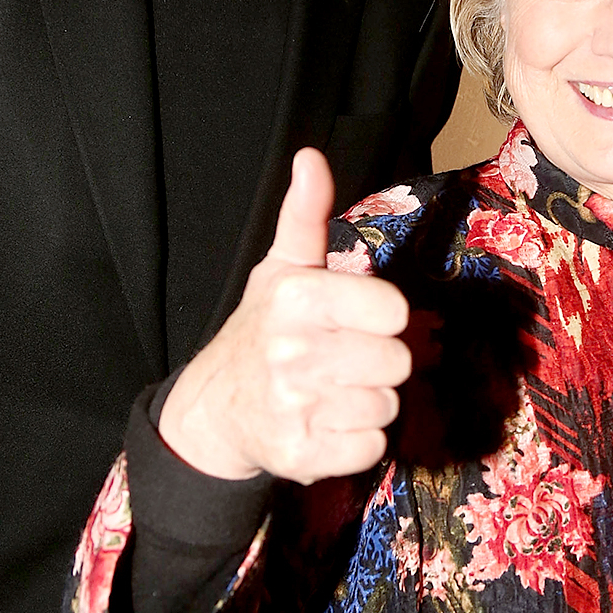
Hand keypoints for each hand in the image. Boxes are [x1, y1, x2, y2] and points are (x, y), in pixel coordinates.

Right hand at [157, 148, 411, 482]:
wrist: (215, 407)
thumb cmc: (262, 329)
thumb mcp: (282, 267)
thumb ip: (305, 214)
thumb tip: (310, 158)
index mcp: (297, 297)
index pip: (394, 311)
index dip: (381, 317)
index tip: (354, 320)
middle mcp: (292, 351)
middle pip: (397, 362)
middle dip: (378, 363)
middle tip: (343, 360)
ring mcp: (295, 407)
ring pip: (387, 406)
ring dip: (368, 402)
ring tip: (333, 391)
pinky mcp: (301, 455)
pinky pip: (372, 448)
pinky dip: (357, 441)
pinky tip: (326, 423)